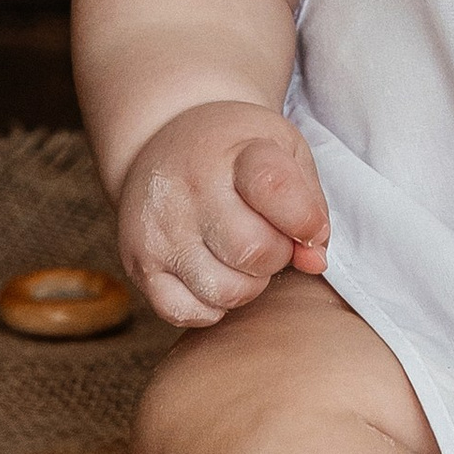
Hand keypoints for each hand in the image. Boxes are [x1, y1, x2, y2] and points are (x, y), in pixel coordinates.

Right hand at [116, 98, 331, 329]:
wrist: (160, 140)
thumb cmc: (234, 152)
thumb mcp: (284, 151)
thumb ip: (310, 204)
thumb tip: (315, 261)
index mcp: (232, 151)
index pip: (275, 188)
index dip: (304, 219)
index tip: (309, 226)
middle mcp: (187, 189)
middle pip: (254, 252)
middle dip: (277, 256)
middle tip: (270, 238)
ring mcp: (158, 229)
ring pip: (224, 291)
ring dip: (248, 285)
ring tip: (243, 256)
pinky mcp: (138, 264)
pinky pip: (186, 313)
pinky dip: (212, 306)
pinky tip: (215, 274)